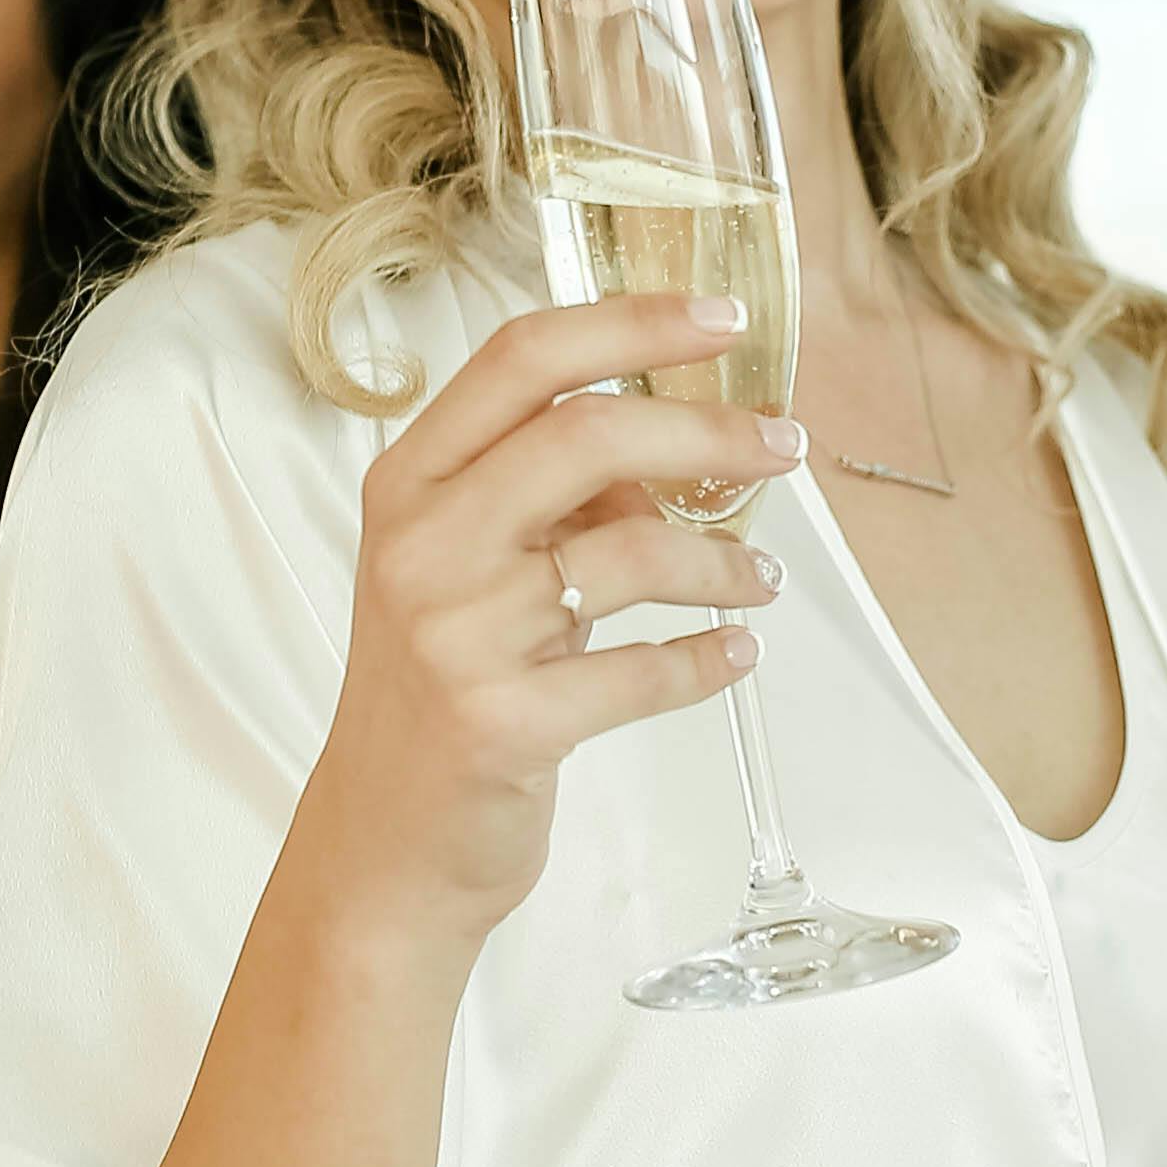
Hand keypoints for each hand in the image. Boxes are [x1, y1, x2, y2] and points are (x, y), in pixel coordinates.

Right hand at [304, 296, 787, 950]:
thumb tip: (678, 446)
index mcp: (409, 483)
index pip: (523, 360)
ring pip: (632, 553)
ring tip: (761, 580)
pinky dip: (706, 661)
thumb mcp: (463, 572)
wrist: (382, 845)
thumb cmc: (434, 693)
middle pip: (588, 435)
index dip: (633, 324)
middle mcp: (422, 544)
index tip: (724, 321)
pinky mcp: (501, 723)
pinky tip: (733, 657)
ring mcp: (455, 634)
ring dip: (723, 561)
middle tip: (784, 447)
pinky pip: (641, 673)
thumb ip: (546, 500)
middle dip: (709, 431)